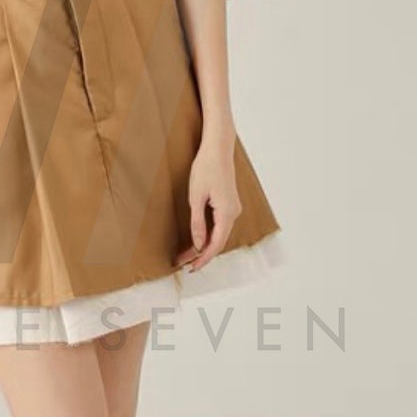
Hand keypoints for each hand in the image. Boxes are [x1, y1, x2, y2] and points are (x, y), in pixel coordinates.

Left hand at [174, 134, 240, 272]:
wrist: (217, 148)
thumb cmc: (205, 168)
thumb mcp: (196, 197)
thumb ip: (197, 223)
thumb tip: (198, 245)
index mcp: (227, 213)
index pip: (216, 244)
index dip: (203, 258)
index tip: (191, 268)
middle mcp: (234, 213)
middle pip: (218, 242)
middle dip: (200, 254)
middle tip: (183, 263)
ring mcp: (233, 208)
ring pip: (219, 234)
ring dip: (203, 245)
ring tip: (185, 254)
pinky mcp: (228, 204)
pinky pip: (219, 225)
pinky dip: (208, 234)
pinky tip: (197, 239)